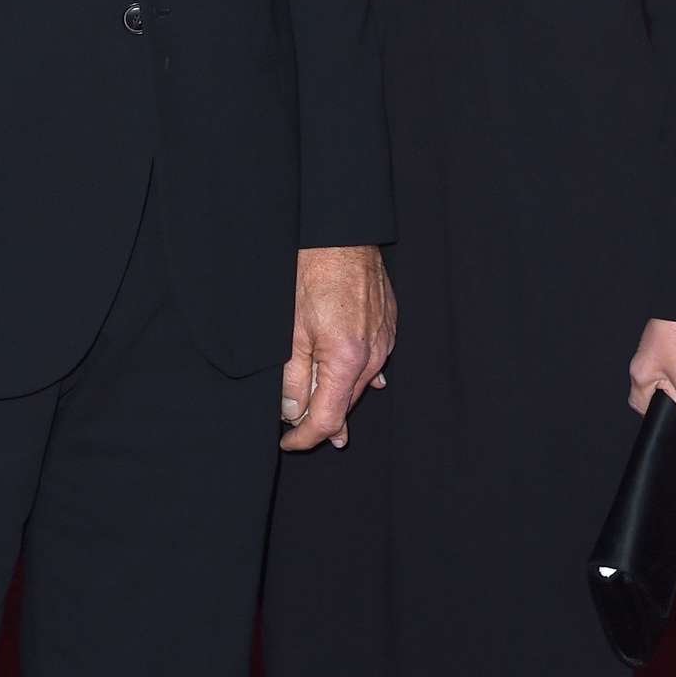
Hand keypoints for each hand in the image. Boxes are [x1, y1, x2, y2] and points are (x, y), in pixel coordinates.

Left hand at [280, 245, 395, 452]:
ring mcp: (384, 340)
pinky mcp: (387, 325)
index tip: (288, 442)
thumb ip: (291, 378)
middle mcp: (372, 355)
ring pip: (359, 385)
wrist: (341, 234)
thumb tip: (292, 413)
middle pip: (345, 405)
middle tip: (296, 429)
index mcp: (346, 359)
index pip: (327, 418)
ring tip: (321, 415)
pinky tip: (350, 381)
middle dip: (320, 420)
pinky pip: (373, 362)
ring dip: (338, 398)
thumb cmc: (313, 273)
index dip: (304, 437)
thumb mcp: (291, 330)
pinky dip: (357, 375)